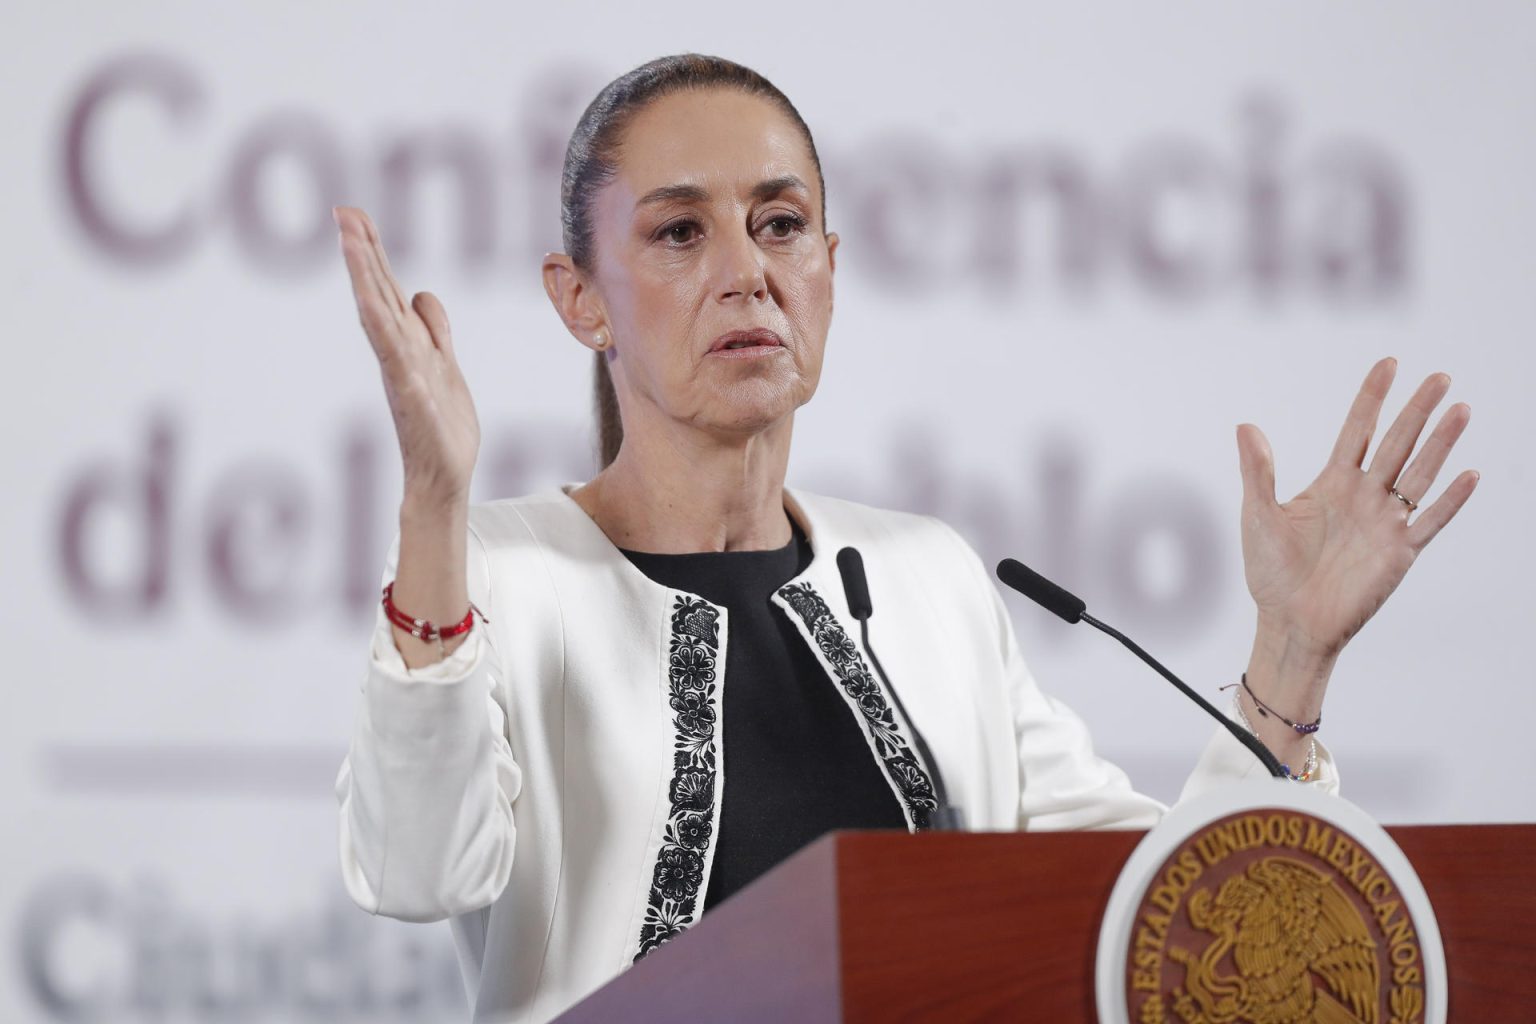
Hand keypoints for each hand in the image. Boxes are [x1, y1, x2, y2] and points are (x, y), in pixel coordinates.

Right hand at [336, 205, 479, 508]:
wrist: (443, 477)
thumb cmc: (441, 425)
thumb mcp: (444, 364)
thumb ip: (434, 330)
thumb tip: (421, 293)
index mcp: (405, 344)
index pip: (385, 289)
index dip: (370, 252)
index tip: (352, 214)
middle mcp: (398, 354)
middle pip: (377, 295)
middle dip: (362, 253)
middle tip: (344, 212)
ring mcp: (403, 376)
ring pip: (381, 321)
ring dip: (366, 282)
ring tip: (353, 246)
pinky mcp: (416, 403)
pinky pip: (402, 367)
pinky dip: (394, 342)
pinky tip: (387, 318)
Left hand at [1236, 357, 1477, 663]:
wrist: (1289, 621)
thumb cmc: (1270, 571)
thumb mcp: (1258, 515)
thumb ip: (1257, 471)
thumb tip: (1246, 426)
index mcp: (1332, 482)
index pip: (1358, 430)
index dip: (1372, 397)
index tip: (1390, 363)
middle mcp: (1364, 496)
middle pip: (1396, 443)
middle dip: (1417, 410)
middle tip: (1440, 376)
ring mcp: (1384, 522)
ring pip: (1419, 474)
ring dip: (1440, 444)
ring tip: (1460, 410)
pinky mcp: (1399, 552)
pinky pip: (1429, 522)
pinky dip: (1449, 501)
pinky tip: (1468, 475)